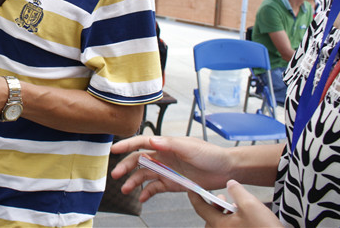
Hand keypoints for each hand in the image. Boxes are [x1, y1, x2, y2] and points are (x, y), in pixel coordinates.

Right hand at [110, 136, 232, 202]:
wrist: (226, 170)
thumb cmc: (210, 154)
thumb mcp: (190, 147)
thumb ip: (170, 144)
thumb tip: (152, 140)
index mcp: (166, 145)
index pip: (141, 143)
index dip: (127, 145)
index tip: (114, 149)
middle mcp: (163, 157)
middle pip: (139, 160)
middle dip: (126, 167)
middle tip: (116, 175)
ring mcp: (167, 171)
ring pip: (144, 175)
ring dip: (134, 182)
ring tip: (126, 190)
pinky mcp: (172, 183)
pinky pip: (155, 188)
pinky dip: (147, 193)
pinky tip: (141, 198)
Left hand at [189, 180, 280, 226]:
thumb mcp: (250, 204)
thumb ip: (237, 191)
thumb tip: (230, 184)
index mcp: (220, 225)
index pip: (201, 208)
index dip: (195, 196)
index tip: (191, 189)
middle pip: (210, 219)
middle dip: (214, 207)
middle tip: (223, 199)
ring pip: (221, 225)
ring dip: (225, 215)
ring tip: (236, 208)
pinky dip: (233, 222)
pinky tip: (246, 218)